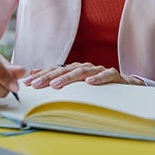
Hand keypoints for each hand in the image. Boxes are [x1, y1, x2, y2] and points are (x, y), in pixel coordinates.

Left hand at [23, 62, 143, 89]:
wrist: (127, 86)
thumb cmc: (99, 87)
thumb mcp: (79, 87)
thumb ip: (63, 84)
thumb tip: (39, 83)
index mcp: (75, 70)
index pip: (55, 70)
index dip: (40, 75)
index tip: (26, 82)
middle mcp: (85, 67)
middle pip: (64, 70)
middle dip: (48, 77)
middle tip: (35, 85)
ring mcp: (99, 70)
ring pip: (81, 72)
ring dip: (67, 78)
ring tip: (56, 85)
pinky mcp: (114, 75)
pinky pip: (105, 75)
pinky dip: (97, 78)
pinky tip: (89, 83)